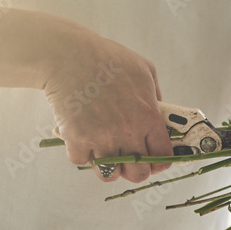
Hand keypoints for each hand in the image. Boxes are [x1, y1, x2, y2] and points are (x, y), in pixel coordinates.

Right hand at [41, 28, 172, 182]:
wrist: (68, 55)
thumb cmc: (105, 58)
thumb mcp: (145, 70)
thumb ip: (155, 97)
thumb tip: (159, 115)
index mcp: (148, 117)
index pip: (162, 157)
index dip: (159, 162)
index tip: (153, 160)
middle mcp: (127, 132)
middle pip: (138, 174)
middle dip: (135, 170)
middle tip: (127, 159)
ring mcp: (101, 138)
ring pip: (109, 174)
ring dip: (108, 166)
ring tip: (104, 151)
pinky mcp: (77, 139)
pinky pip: (82, 161)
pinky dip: (81, 153)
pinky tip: (82, 137)